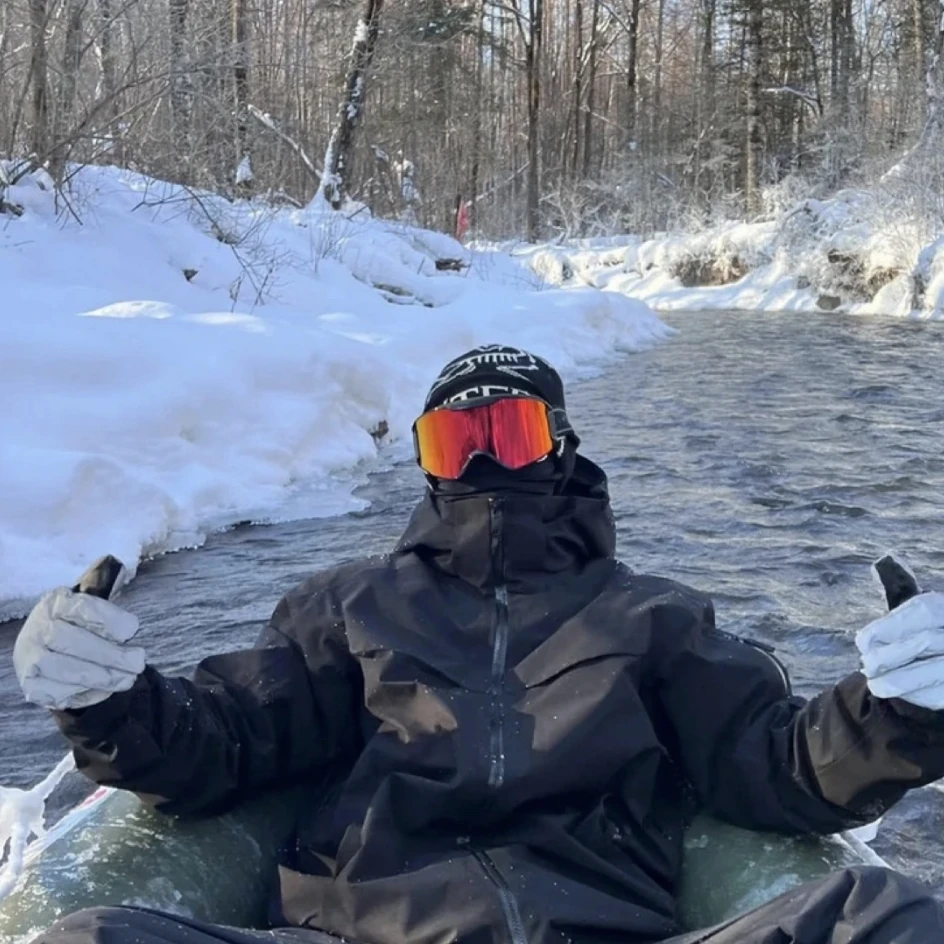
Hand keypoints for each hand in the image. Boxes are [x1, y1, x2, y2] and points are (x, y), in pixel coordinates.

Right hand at [14, 588, 145, 709]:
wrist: (54, 655)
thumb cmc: (82, 626)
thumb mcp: (93, 605)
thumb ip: (102, 587)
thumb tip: (111, 561)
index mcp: (54, 602)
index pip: (77, 607)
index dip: (106, 618)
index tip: (133, 629)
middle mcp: (36, 628)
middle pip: (68, 640)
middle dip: (108, 653)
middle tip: (139, 661)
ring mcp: (29, 658)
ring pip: (61, 668)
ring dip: (100, 675)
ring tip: (129, 678)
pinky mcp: (31, 685)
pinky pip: (56, 691)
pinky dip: (85, 691)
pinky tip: (106, 689)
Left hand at [856, 590, 943, 709]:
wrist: (940, 659)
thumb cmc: (923, 629)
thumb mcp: (915, 609)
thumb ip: (899, 585)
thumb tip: (884, 561)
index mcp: (943, 607)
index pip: (922, 612)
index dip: (889, 628)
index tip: (863, 642)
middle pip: (925, 642)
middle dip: (889, 656)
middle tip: (866, 665)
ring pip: (933, 670)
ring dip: (897, 679)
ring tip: (874, 683)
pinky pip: (939, 693)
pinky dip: (915, 694)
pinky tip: (892, 692)